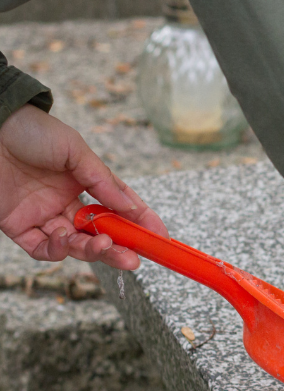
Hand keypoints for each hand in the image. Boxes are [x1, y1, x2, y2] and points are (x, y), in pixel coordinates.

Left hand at [0, 105, 167, 269]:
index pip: (118, 207)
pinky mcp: (17, 225)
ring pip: (73, 245)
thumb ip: (102, 181)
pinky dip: (56, 250)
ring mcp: (42, 215)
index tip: (160, 238)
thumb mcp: (76, 150)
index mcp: (84, 181)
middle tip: (133, 258)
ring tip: (101, 245)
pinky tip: (64, 238)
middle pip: (98, 233)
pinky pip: (40, 248)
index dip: (140, 223)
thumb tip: (131, 207)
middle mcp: (65, 202)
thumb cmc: (32, 131)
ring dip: (90, 250)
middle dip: (117, 248)